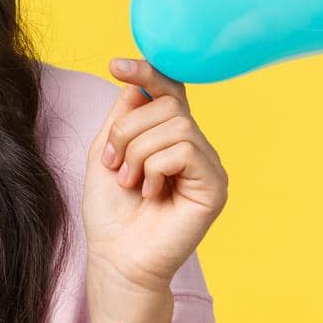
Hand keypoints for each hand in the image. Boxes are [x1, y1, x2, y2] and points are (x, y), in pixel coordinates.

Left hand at [83, 57, 228, 297]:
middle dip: (128, 130)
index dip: (147, 72)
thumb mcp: (107, 149)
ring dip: (138, 152)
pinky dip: (156, 167)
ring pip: (176, 125)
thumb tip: (140, 81)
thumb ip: (124, 113)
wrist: (116, 257)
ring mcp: (207, 165)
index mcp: (169, 134)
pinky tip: (152, 194)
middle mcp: (194, 145)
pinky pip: (186, 150)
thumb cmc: (110, 210)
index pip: (170, 88)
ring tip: (132, 183)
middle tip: (115, 165)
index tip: (115, 66)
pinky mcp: (215, 186)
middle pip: (168, 104)